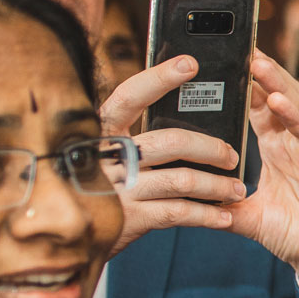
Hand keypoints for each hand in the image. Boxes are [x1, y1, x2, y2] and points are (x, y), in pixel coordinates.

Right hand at [98, 55, 248, 254]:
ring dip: (217, 185)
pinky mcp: (130, 218)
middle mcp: (107, 157)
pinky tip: (224, 216)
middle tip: (231, 155)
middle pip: (171, 141)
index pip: (129, 97)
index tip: (189, 64)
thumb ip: (129, 139)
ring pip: (182, 179)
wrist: (60, 233)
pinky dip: (208, 215)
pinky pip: (180, 212)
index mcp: (100, 132)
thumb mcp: (100, 155)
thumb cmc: (90, 187)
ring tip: (237, 188)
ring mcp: (119, 188)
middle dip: (210, 147)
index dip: (159, 78)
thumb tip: (180, 119)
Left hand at [232, 55, 298, 297]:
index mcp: (274, 151)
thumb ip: (218, 204)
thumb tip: (180, 196)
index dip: (240, 85)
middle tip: (236, 46)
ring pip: (294, 108)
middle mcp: (294, 144)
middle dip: (257, 73)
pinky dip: (295, 115)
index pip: (254, 109)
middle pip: (274, 98)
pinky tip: (278, 100)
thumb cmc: (294, 236)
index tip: (218, 63)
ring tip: (256, 61)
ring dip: (275, 83)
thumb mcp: (245, 218)